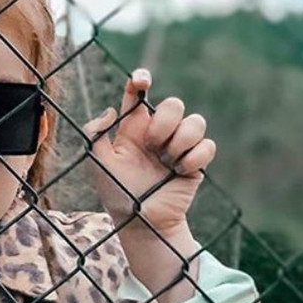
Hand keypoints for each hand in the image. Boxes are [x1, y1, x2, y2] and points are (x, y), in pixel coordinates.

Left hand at [83, 68, 216, 233]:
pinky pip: (207, 146)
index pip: (138, 95)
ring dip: (180, 141)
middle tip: (152, 146)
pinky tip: (178, 172)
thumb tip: (111, 110)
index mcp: (135, 129)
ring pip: (196, 121)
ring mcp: (179, 146)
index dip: (141, 80)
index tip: (142, 82)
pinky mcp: (196, 162)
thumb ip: (95, 134)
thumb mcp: (98, 164)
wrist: (140, 222)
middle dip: (164, 122)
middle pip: (174, 104)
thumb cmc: (117, 193)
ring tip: (166, 162)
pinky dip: (193, 158)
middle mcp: (159, 133)